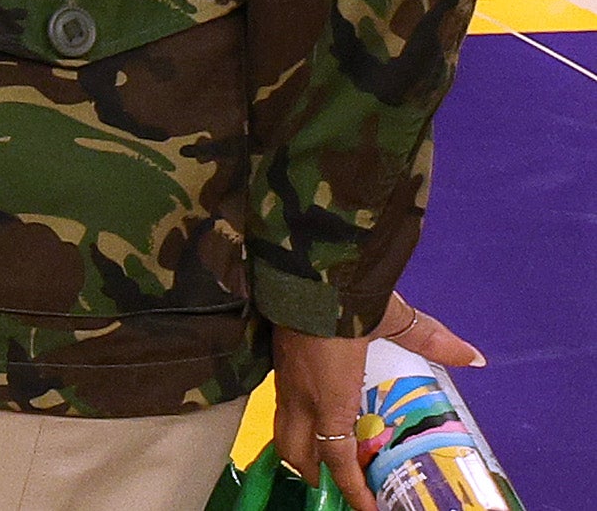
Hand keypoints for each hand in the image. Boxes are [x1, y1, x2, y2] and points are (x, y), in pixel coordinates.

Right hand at [269, 298, 483, 510]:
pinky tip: (313, 412)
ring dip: (301, 450)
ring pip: (282, 430)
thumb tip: (475, 358)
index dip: (351, 490)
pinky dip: (296, 422)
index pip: (335, 459)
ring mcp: (284, 379)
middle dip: (316, 475)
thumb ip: (432, 341)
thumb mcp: (393, 319)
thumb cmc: (346, 299)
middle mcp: (301, 396)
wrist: (300, 265)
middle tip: (341, 485)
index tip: (370, 508)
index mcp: (330, 398)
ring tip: (323, 456)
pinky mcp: (277, 361)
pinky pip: (281, 406)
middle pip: (297, 452)